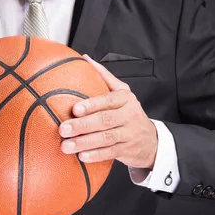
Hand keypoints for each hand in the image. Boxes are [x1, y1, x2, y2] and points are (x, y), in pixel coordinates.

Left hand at [58, 55, 157, 169]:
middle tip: (63, 129)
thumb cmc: (129, 113)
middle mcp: (129, 115)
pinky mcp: (128, 150)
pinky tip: (82, 157)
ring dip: (84, 143)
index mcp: (125, 98)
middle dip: (82, 125)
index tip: (75, 109)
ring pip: (106, 138)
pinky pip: (111, 153)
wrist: (151, 140)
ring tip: (66, 146)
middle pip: (105, 120)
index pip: (108, 100)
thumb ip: (104, 76)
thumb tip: (83, 58)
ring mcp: (129, 134)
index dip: (92, 104)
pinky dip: (96, 155)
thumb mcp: (122, 93)